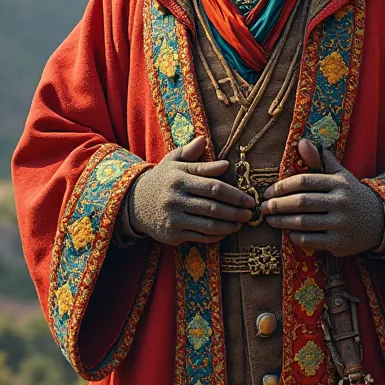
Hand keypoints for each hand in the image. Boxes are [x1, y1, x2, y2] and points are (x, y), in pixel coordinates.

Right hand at [128, 136, 253, 245]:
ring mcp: (173, 218)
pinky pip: (200, 237)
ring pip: (208, 225)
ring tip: (241, 223)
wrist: (135, 203)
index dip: (235, 194)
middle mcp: (175, 198)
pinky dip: (216, 236)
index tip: (249, 199)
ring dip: (229, 225)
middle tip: (250, 213)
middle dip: (236, 211)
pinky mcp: (172, 235)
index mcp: (179, 178)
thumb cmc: (162, 179)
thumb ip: (193, 155)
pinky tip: (226, 231)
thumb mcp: (174, 162)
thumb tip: (210, 146)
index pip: (213, 187)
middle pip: (213, 207)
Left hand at [260, 139, 384, 255]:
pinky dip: (296, 236)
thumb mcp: (339, 175)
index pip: (304, 181)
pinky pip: (311, 240)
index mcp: (338, 183)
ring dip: (282, 222)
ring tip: (270, 220)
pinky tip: (288, 233)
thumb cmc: (350, 195)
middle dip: (278, 205)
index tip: (268, 192)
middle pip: (301, 202)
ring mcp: (341, 223)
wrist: (379, 221)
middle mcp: (341, 202)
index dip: (283, 186)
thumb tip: (302, 141)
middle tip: (263, 207)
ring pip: (303, 222)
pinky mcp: (340, 243)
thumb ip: (319, 159)